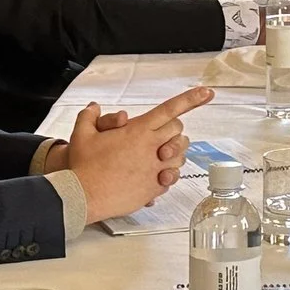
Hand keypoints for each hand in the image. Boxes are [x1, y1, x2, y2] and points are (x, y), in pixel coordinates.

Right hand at [64, 87, 212, 220]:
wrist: (84, 196)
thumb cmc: (83, 166)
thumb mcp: (82, 135)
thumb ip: (89, 117)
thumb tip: (94, 107)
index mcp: (138, 130)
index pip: (170, 110)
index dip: (191, 99)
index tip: (207, 92)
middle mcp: (151, 147)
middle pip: (178, 131)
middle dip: (173, 131)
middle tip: (162, 136)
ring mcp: (155, 168)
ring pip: (179, 156)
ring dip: (173, 154)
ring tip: (158, 156)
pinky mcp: (155, 186)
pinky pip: (171, 177)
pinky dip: (166, 174)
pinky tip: (154, 175)